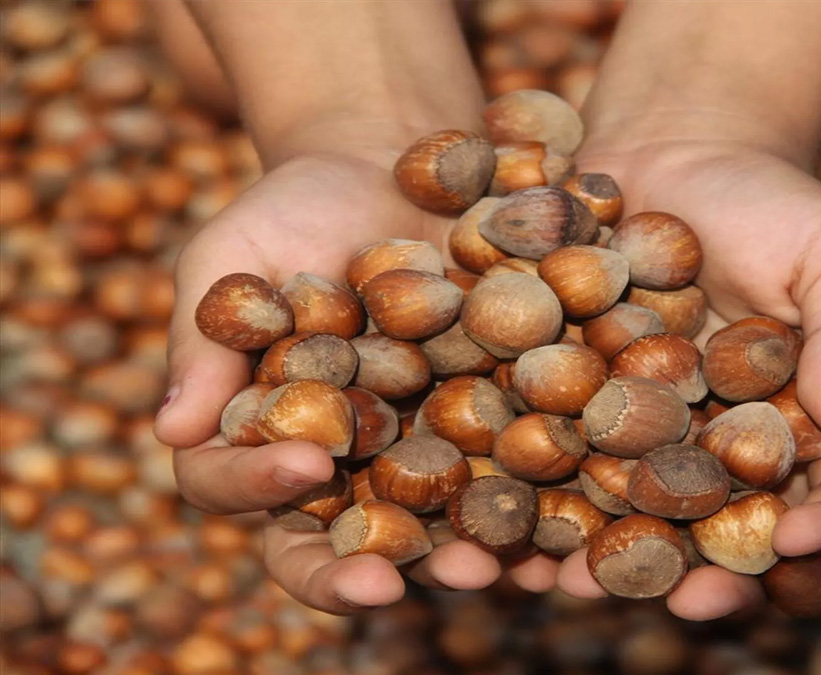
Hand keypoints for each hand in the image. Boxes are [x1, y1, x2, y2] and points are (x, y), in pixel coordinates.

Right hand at [154, 150, 517, 613]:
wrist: (393, 170)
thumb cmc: (292, 211)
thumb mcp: (232, 259)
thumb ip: (205, 342)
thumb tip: (172, 433)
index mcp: (262, 434)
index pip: (238, 487)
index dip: (258, 488)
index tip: (301, 464)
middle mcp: (342, 464)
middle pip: (342, 537)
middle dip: (368, 565)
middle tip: (396, 580)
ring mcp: (420, 450)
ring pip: (434, 526)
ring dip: (460, 558)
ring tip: (491, 570)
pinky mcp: (493, 425)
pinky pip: (512, 478)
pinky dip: (536, 508)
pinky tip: (565, 527)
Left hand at [553, 137, 820, 619]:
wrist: (673, 153)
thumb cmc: (775, 199)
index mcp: (820, 424)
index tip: (799, 539)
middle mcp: (740, 450)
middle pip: (741, 531)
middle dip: (715, 575)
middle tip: (689, 601)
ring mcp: (660, 440)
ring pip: (646, 519)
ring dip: (617, 560)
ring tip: (583, 584)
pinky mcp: (588, 414)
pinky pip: (569, 467)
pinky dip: (545, 501)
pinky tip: (514, 526)